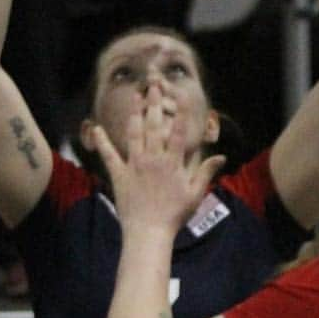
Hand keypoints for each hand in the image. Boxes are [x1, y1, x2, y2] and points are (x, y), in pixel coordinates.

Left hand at [92, 86, 224, 236]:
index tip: (182, 96)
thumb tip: (222, 157)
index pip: (179, 132)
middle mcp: (153, 159)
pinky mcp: (119, 175)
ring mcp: (135, 165)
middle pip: (155, 126)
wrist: (149, 232)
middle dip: (155, 104)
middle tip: (154, 86)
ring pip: (134, 134)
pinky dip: (102, 142)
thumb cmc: (175, 215)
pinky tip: (97, 129)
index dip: (181, 113)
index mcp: (172, 163)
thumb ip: (206, 172)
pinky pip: (109, 155)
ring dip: (135, 114)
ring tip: (135, 97)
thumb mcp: (195, 194)